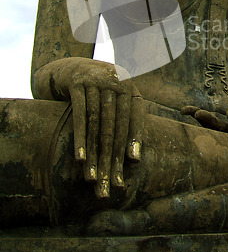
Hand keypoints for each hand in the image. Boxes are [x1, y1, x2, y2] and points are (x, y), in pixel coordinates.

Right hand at [37, 57, 144, 198]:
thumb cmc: (97, 91)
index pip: (132, 118)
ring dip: (94, 154)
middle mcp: (114, 80)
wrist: (68, 67)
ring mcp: (95, 80)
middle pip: (114, 125)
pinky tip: (80, 159)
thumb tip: (135, 161)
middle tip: (110, 183)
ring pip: (96, 124)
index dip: (132, 141)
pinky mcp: (76, 83)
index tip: (132, 166)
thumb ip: (127, 123)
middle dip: (112, 156)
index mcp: (128, 85)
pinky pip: (79, 115)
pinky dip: (79, 138)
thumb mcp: (114, 100)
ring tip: (93, 179)